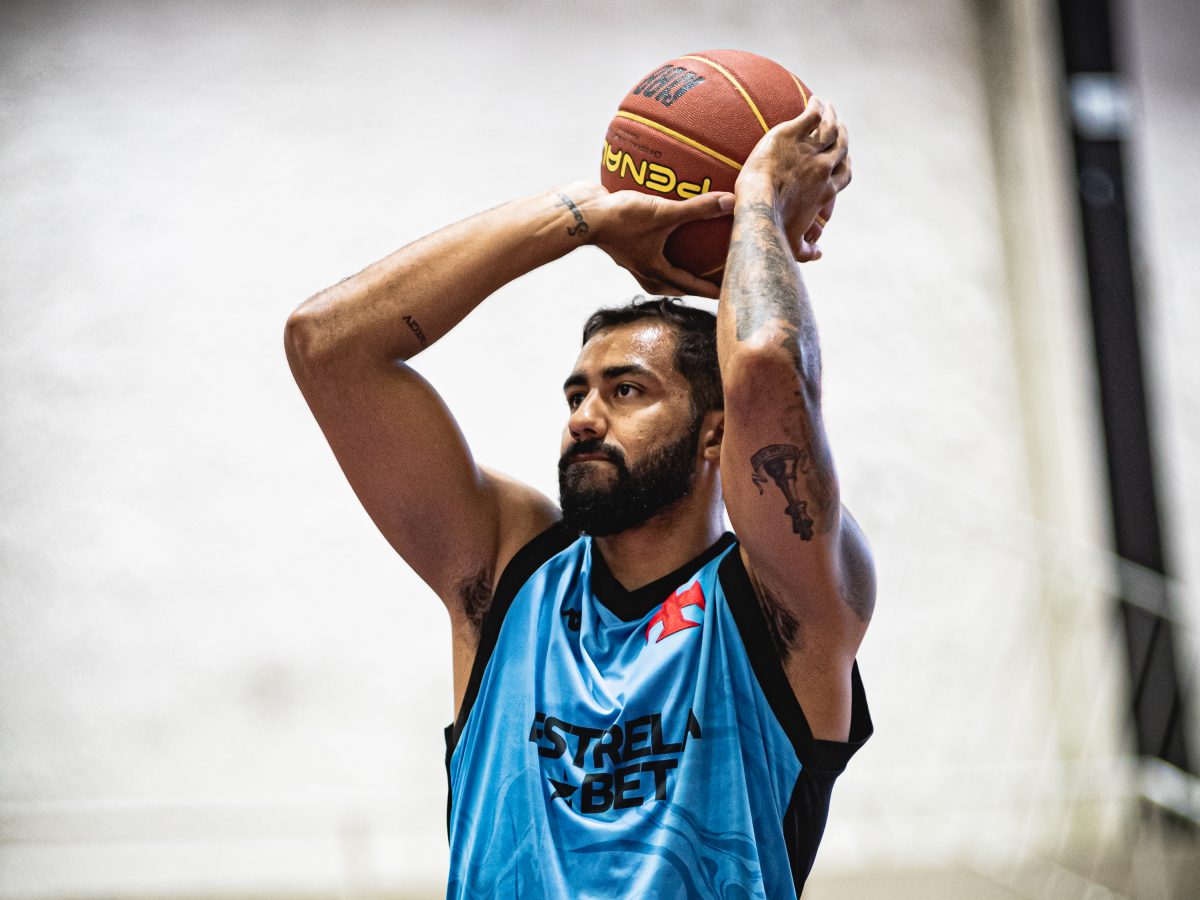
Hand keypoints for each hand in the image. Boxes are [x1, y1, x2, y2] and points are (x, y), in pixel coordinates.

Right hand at [580, 186, 735, 298]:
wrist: (581, 214)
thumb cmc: (621, 217)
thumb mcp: (663, 212)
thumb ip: (698, 208)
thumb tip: (732, 202)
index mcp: (655, 272)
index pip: (691, 286)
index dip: (711, 290)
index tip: (727, 295)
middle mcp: (643, 271)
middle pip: (673, 286)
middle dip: (692, 287)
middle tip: (710, 284)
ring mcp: (630, 259)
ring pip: (658, 271)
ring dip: (674, 269)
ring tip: (687, 261)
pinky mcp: (622, 243)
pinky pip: (647, 248)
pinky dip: (660, 243)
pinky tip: (662, 225)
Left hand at [737, 98, 850, 260]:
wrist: (757, 205)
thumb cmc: (773, 228)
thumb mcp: (793, 243)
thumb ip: (807, 250)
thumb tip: (819, 255)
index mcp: (826, 190)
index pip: (845, 173)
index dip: (846, 163)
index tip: (844, 156)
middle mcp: (823, 168)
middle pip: (841, 147)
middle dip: (843, 135)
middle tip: (840, 126)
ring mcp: (808, 150)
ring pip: (830, 127)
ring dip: (833, 116)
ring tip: (829, 107)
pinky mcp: (790, 135)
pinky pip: (811, 115)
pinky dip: (817, 106)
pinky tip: (814, 100)